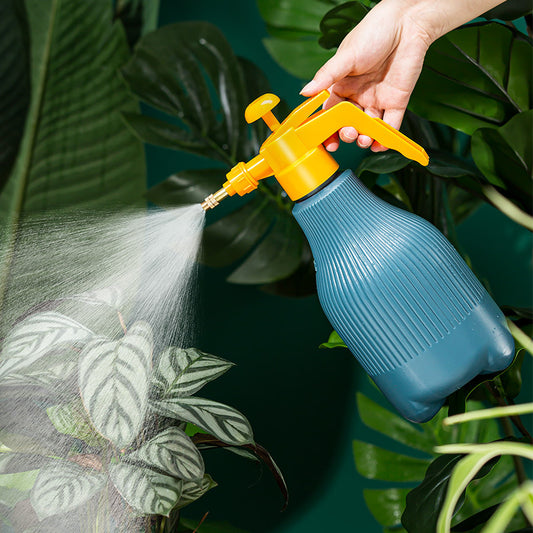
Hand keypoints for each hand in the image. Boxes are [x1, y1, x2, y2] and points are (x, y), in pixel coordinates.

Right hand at [301, 0, 431, 151]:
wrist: (407, 23)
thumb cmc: (373, 33)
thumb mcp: (345, 56)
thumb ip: (326, 76)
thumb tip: (304, 92)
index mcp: (343, 86)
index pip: (331, 113)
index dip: (328, 128)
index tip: (326, 140)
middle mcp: (359, 96)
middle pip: (350, 123)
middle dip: (347, 134)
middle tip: (348, 134)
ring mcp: (378, 100)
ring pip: (368, 127)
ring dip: (364, 138)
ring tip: (363, 139)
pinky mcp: (397, 101)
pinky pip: (391, 125)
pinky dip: (385, 139)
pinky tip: (378, 145)